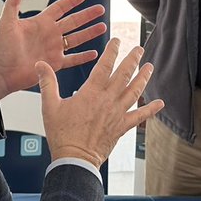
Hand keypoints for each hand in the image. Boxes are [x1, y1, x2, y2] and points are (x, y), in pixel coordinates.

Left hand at [0, 0, 106, 104]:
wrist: (1, 72)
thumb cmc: (0, 48)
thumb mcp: (6, 23)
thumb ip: (13, 4)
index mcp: (40, 23)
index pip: (59, 8)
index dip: (71, 1)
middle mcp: (49, 34)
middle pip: (73, 22)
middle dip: (87, 15)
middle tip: (100, 9)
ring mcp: (53, 49)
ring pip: (76, 39)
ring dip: (89, 33)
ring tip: (103, 27)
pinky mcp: (54, 64)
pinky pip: (73, 59)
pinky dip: (84, 57)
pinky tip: (95, 53)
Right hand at [36, 38, 163, 166]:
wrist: (74, 159)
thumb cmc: (62, 134)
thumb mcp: (50, 106)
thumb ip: (47, 82)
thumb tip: (41, 64)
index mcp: (91, 93)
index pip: (105, 66)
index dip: (112, 51)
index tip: (117, 41)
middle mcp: (107, 100)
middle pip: (124, 75)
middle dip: (132, 59)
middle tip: (139, 48)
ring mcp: (117, 113)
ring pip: (134, 91)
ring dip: (143, 78)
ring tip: (149, 66)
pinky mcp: (121, 127)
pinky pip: (139, 116)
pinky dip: (150, 109)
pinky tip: (159, 103)